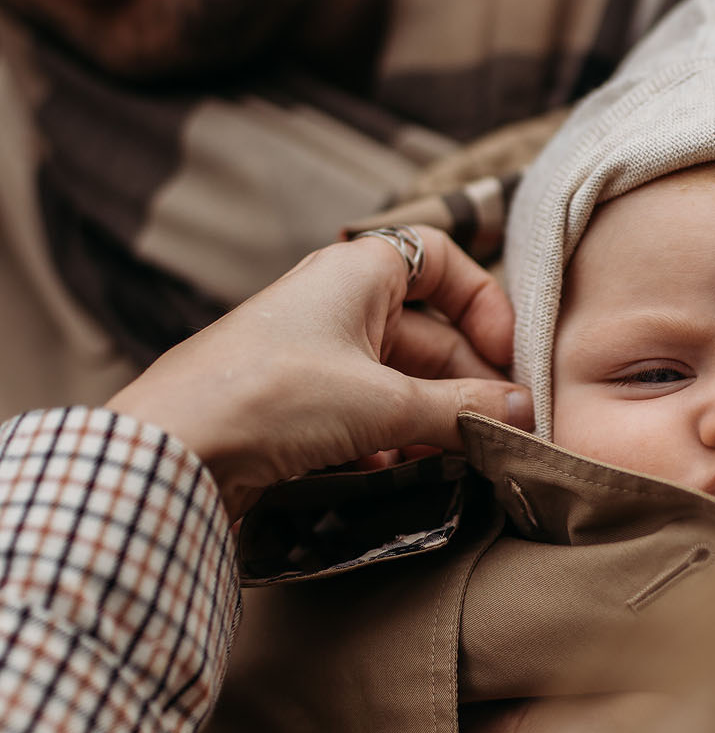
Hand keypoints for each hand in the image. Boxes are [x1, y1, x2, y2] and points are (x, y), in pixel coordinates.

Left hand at [108, 232, 533, 518]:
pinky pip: (363, 416)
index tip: (509, 355)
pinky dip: (388, 443)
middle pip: (429, 334)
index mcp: (356, 273)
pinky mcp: (294, 407)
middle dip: (466, 385)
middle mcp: (335, 305)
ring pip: (398, 382)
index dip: (484, 302)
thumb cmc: (271, 396)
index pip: (441, 259)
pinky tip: (394, 473)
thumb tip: (525, 414)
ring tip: (454, 461)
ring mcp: (313, 357)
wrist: (172, 450)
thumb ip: (463, 410)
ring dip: (430, 422)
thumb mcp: (383, 403)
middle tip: (500, 433)